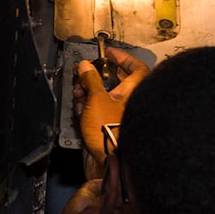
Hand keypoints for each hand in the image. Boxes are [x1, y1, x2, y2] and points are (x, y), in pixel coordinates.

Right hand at [72, 46, 149, 172]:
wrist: (109, 161)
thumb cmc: (111, 133)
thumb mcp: (97, 99)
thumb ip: (90, 79)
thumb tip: (85, 67)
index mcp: (137, 90)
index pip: (135, 66)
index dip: (121, 57)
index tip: (108, 52)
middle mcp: (132, 101)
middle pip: (115, 80)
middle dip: (96, 77)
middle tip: (83, 73)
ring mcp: (121, 114)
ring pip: (105, 95)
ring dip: (89, 93)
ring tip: (78, 94)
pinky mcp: (110, 126)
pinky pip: (99, 110)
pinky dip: (89, 108)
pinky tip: (79, 110)